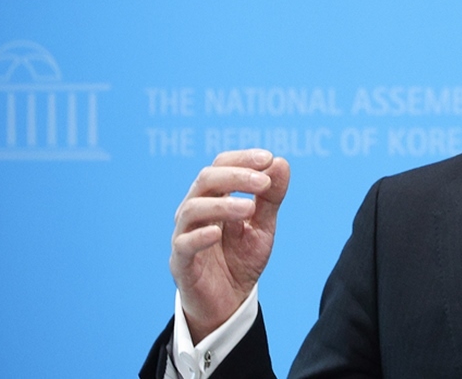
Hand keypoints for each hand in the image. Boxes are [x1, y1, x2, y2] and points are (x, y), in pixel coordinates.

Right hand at [170, 149, 290, 343]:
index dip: (242, 158)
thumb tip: (280, 162)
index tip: (268, 158)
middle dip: (236, 176)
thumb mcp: (263, 227)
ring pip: (193, 209)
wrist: (229, 303)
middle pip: (206, 180)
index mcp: (215, 198)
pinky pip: (183, 245)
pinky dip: (199, 236)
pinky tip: (217, 234)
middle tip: (263, 182)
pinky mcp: (181, 263)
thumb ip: (271, 198)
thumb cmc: (241, 260)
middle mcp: (196, 211)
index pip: (221, 166)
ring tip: (249, 209)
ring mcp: (185, 235)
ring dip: (223, 205)